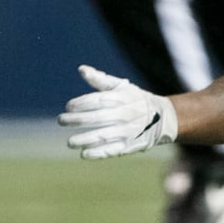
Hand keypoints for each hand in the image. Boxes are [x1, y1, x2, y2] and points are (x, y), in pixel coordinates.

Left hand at [58, 65, 177, 159]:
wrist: (162, 117)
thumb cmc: (134, 98)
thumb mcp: (121, 86)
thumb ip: (100, 79)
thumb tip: (81, 69)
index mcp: (122, 97)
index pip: (98, 100)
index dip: (81, 103)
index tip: (68, 106)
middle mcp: (125, 113)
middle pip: (98, 118)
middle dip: (77, 120)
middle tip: (61, 121)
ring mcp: (128, 131)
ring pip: (104, 136)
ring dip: (85, 139)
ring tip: (69, 142)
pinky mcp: (131, 145)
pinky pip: (113, 150)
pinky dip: (98, 152)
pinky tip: (84, 153)